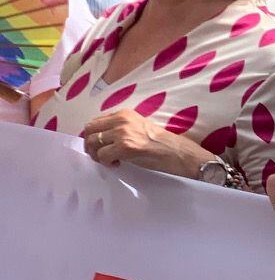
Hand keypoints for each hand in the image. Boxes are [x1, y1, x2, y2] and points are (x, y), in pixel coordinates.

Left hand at [80, 111, 207, 177]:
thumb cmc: (164, 144)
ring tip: (109, 161)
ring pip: (92, 143)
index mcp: (125, 114)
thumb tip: (103, 138)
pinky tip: (117, 165)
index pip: (96, 121)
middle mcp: (121, 120)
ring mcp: (122, 133)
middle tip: (99, 156)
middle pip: (89, 130)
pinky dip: (106, 162)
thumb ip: (122, 128)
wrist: (180, 154)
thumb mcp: (140, 128)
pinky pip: (102, 155)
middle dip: (90, 145)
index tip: (100, 146)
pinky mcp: (125, 147)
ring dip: (96, 155)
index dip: (93, 135)